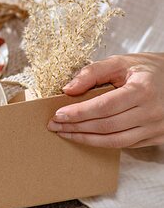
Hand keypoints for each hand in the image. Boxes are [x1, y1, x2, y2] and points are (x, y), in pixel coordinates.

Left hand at [47, 53, 163, 147]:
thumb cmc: (147, 69)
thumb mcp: (121, 62)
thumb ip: (92, 72)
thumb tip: (68, 89)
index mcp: (143, 89)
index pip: (105, 106)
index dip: (79, 112)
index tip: (58, 114)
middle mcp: (152, 112)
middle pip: (107, 126)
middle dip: (77, 127)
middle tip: (54, 125)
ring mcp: (156, 128)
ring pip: (115, 141)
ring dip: (86, 139)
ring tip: (66, 133)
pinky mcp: (156, 138)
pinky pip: (125, 145)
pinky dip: (102, 143)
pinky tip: (86, 137)